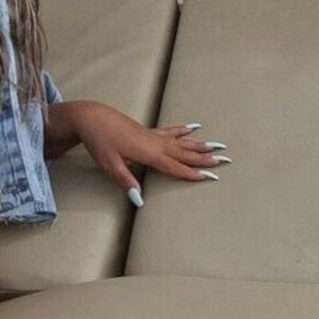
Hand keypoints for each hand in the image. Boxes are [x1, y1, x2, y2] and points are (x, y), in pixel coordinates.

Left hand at [51, 101, 228, 205]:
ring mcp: (153, 135)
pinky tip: (194, 127)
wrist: (92, 117)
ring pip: (182, 141)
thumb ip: (126, 182)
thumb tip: (139, 201)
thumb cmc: (100, 142)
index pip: (175, 166)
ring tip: (218, 145)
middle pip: (184, 152)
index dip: (193, 173)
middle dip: (205, 157)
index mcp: (148, 153)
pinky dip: (184, 130)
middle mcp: (155, 143)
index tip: (212, 176)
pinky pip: (171, 131)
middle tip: (226, 160)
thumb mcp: (110, 165)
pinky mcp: (148, 130)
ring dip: (200, 144)